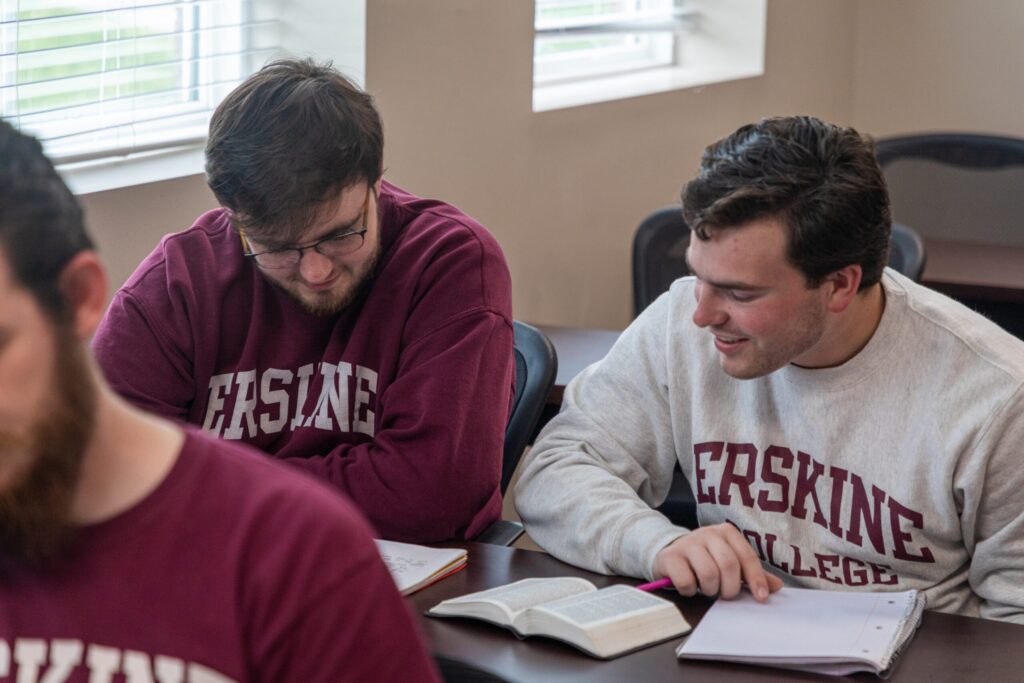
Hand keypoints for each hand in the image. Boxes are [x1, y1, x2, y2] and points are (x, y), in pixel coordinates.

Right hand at [654, 523, 783, 601]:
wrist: (671, 552)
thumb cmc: (706, 559)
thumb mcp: (730, 561)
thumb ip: (751, 574)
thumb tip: (777, 586)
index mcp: (727, 532)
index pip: (747, 556)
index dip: (756, 579)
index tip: (761, 598)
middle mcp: (708, 533)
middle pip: (728, 564)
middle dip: (730, 587)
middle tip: (725, 594)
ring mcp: (688, 543)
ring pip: (708, 573)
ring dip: (710, 589)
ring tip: (707, 589)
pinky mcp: (670, 556)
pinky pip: (686, 581)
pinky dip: (690, 591)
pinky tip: (690, 586)